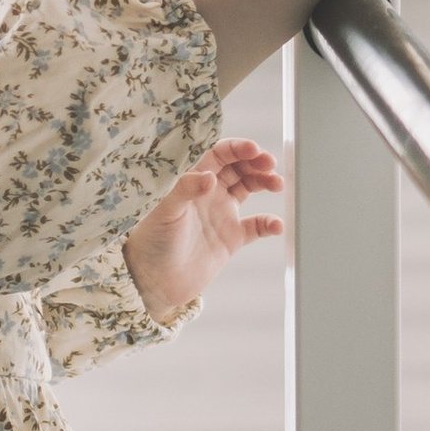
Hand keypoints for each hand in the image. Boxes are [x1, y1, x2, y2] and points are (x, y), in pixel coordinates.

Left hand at [123, 139, 284, 318]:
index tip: (254, 149)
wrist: (154, 281)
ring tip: (277, 184)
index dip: (237, 148)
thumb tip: (210, 175)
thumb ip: (186, 190)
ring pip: (249, 188)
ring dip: (265, 182)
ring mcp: (221, 214)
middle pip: (238, 167)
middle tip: (270, 164)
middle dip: (256, 161)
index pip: (218, 155)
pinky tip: (276, 225)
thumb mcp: (166, 211)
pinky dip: (269, 223)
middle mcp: (208, 193)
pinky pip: (256, 226)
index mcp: (192, 181)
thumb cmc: (152, 242)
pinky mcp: (231, 239)